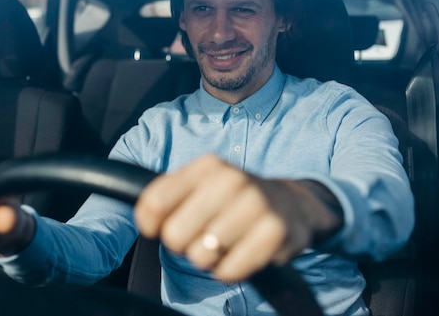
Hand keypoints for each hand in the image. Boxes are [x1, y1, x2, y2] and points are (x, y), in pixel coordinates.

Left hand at [134, 155, 341, 281]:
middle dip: (185, 244)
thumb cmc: (232, 199)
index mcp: (207, 166)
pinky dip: (230, 270)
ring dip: (210, 259)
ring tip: (226, 242)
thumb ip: (164, 197)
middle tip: (204, 234)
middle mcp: (231, 180)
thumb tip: (148, 223)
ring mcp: (256, 204)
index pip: (154, 203)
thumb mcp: (199, 185)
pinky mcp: (276, 233)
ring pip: (201, 256)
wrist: (291, 203)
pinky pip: (229, 271)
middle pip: (174, 236)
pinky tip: (242, 252)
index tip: (164, 225)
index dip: (152, 225)